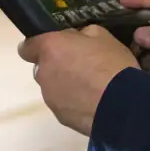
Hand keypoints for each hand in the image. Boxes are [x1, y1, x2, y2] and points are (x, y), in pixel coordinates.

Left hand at [18, 26, 137, 136]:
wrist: (122, 105)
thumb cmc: (111, 64)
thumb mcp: (103, 36)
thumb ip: (81, 34)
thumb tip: (75, 39)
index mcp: (51, 48)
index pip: (26, 47)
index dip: (37, 46)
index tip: (53, 47)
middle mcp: (43, 72)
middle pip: (43, 67)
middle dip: (58, 65)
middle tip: (82, 66)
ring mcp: (49, 97)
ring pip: (53, 87)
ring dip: (66, 84)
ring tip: (91, 87)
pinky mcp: (60, 116)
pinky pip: (63, 104)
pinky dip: (73, 102)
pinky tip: (93, 102)